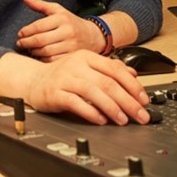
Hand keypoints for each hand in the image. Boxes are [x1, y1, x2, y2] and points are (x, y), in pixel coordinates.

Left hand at [16, 0, 101, 60]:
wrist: (92, 36)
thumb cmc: (70, 21)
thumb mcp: (58, 10)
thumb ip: (40, 5)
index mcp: (62, 18)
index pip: (38, 26)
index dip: (26, 31)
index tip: (20, 34)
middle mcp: (67, 31)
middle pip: (41, 40)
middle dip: (27, 42)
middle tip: (20, 43)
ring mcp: (71, 45)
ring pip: (46, 52)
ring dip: (33, 52)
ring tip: (29, 49)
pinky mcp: (72, 56)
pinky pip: (53, 60)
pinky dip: (43, 59)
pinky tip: (39, 56)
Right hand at [24, 50, 149, 125]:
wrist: (33, 80)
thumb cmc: (62, 76)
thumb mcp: (86, 67)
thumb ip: (108, 69)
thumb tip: (133, 74)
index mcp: (86, 57)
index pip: (115, 69)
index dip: (132, 85)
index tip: (144, 100)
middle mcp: (76, 65)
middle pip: (107, 82)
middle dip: (128, 101)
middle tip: (141, 115)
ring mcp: (64, 78)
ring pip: (93, 92)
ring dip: (112, 108)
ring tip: (123, 120)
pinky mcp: (54, 93)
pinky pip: (75, 103)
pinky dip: (90, 112)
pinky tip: (101, 120)